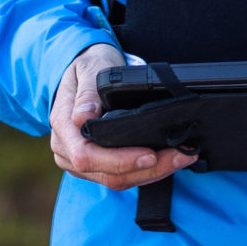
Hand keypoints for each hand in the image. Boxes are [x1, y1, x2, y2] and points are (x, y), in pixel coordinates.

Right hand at [48, 43, 196, 191]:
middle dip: (147, 169)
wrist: (86, 70)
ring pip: (116, 180)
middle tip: (182, 155)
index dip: (120, 160)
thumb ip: (87, 93)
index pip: (86, 156)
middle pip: (107, 174)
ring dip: (152, 173)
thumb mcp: (89, 68)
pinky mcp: (94, 165)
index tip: (150, 155)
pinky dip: (145, 172)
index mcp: (63, 126)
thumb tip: (82, 117)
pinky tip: (168, 161)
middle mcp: (66, 149)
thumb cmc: (89, 65)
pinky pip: (120, 177)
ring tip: (183, 157)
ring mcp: (78, 161)